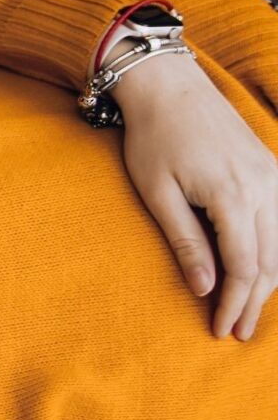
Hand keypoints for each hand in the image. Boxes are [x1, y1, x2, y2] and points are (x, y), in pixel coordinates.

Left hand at [113, 53, 277, 338]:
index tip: (222, 331)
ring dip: (269, 280)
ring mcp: (274, 175)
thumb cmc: (153, 137)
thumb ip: (185, 242)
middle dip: (255, 301)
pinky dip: (275, 251)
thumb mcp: (158, 193)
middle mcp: (265, 186)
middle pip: (272, 261)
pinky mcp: (273, 167)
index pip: (244, 267)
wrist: (169, 85)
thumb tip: (205, 289)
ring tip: (250, 309)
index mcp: (234, 195)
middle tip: (240, 333)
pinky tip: (263, 271)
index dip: (235, 303)